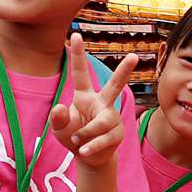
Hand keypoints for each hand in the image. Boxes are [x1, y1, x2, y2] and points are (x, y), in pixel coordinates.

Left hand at [49, 33, 136, 168]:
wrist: (89, 157)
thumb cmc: (73, 136)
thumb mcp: (58, 128)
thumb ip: (57, 118)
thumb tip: (60, 108)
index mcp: (85, 96)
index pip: (80, 73)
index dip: (78, 55)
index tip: (75, 34)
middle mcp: (102, 103)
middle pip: (115, 85)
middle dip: (124, 71)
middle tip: (134, 56)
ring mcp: (112, 118)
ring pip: (102, 122)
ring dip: (86, 133)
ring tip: (78, 141)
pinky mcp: (118, 133)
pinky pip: (104, 138)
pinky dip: (91, 146)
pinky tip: (83, 150)